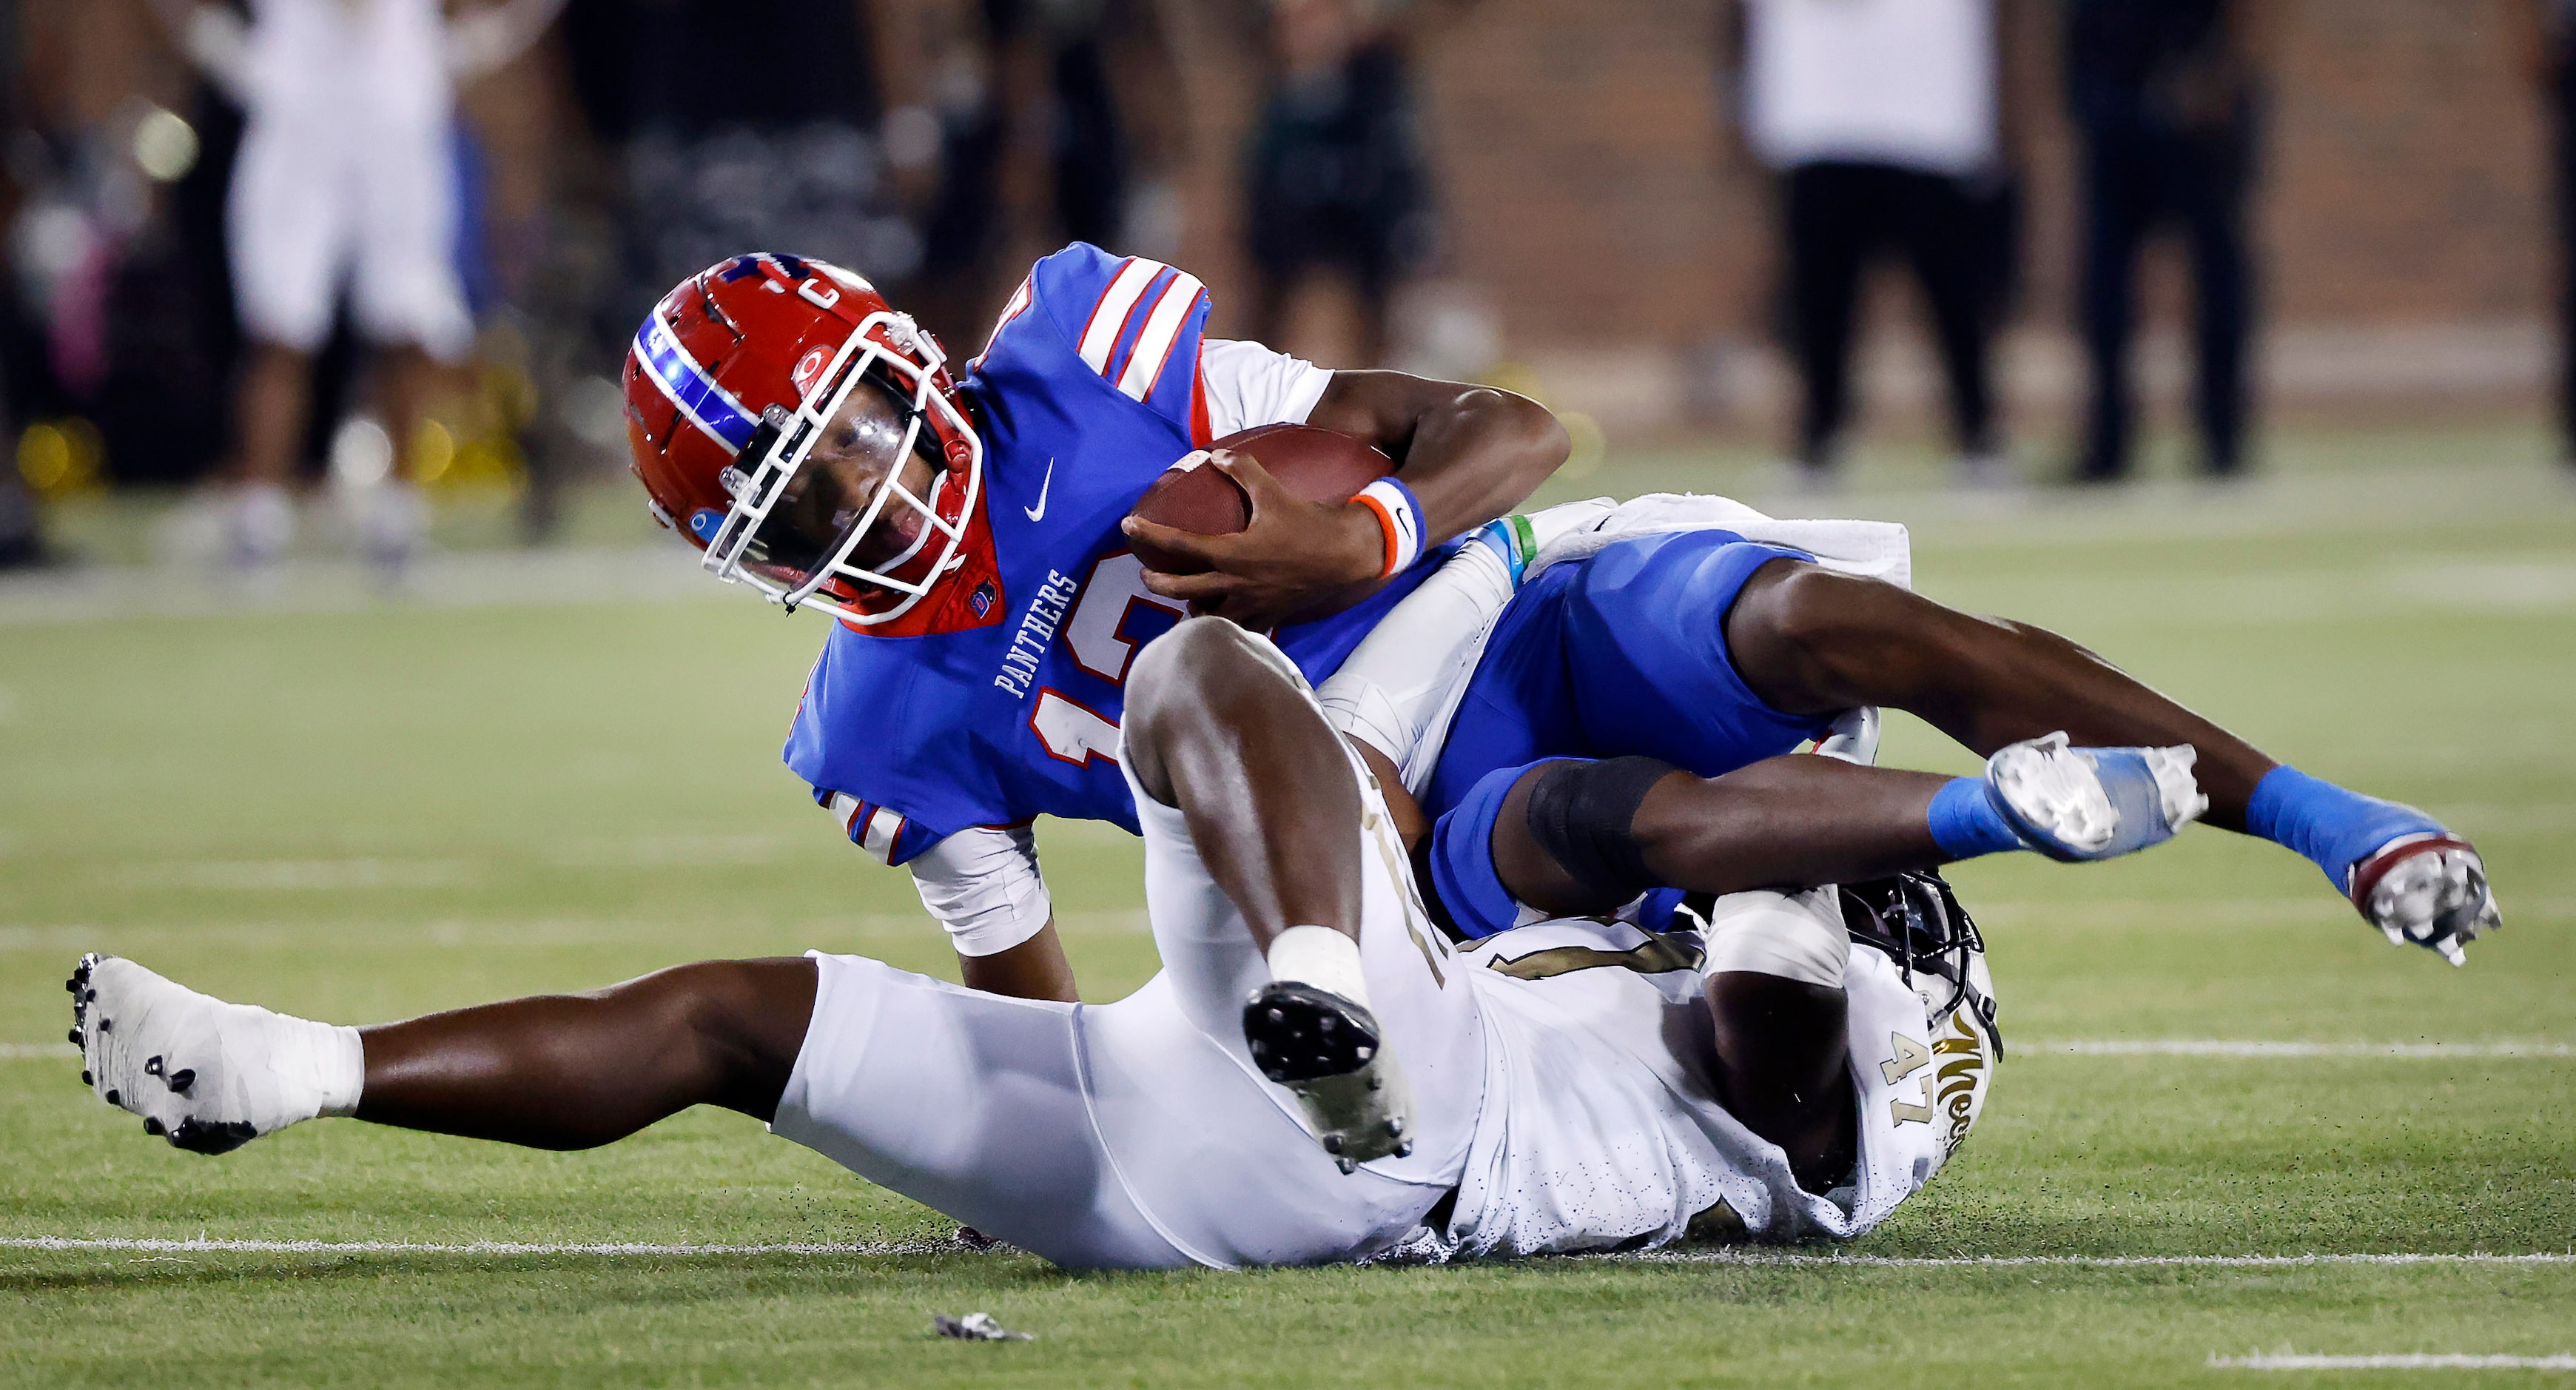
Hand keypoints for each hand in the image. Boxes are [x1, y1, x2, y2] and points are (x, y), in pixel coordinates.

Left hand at [1121, 448, 1387, 628]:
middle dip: (1158, 582)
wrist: (1346, 555)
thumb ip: (1243, 471)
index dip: (1150, 534)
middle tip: (1145, 574)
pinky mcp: (1269, 615)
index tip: (1128, 527)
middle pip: (1183, 589)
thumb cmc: (1308, 522)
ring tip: (1185, 598)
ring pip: (1208, 616)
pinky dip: (1225, 625)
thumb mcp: (1274, 491)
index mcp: (1232, 552)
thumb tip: (1216, 456)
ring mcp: (1252, 603)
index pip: (1180, 544)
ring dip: (1191, 608)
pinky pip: (1239, 628)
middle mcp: (1236, 582)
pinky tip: (1222, 618)